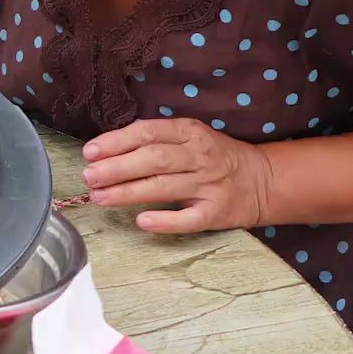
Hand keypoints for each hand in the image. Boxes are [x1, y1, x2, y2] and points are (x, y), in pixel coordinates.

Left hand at [81, 118, 275, 233]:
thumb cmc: (213, 156)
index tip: (90, 153)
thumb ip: (154, 140)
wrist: (262, 180)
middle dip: (117, 168)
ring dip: (128, 192)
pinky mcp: (217, 213)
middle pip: (153, 160)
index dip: (116, 142)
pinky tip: (141, 221)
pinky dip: (165, 221)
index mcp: (190, 132)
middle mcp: (200, 156)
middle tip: (89, 177)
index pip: (147, 133)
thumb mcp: (189, 136)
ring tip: (99, 197)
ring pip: (164, 187)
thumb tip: (106, 151)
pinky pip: (188, 219)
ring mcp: (209, 185)